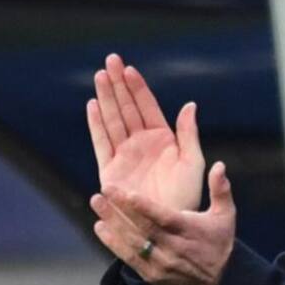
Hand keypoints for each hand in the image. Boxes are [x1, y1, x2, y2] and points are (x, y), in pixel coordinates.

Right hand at [87, 53, 204, 211]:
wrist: (166, 224)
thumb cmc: (185, 196)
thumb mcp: (192, 162)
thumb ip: (188, 134)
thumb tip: (190, 105)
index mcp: (163, 139)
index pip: (147, 106)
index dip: (138, 87)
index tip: (129, 68)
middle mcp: (141, 144)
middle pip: (127, 108)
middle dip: (118, 84)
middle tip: (110, 60)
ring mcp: (124, 155)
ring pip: (113, 120)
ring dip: (106, 98)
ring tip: (100, 75)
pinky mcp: (110, 169)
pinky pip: (101, 142)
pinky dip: (96, 124)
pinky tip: (92, 105)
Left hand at [91, 161, 236, 284]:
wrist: (218, 281)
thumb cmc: (219, 241)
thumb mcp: (226, 215)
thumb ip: (220, 189)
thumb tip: (219, 165)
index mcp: (190, 231)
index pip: (164, 218)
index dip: (145, 207)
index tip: (127, 193)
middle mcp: (174, 249)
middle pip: (143, 228)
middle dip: (120, 210)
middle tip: (102, 191)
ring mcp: (161, 264)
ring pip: (132, 242)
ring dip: (112, 223)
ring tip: (97, 203)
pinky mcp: (151, 275)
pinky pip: (128, 258)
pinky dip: (113, 243)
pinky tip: (100, 227)